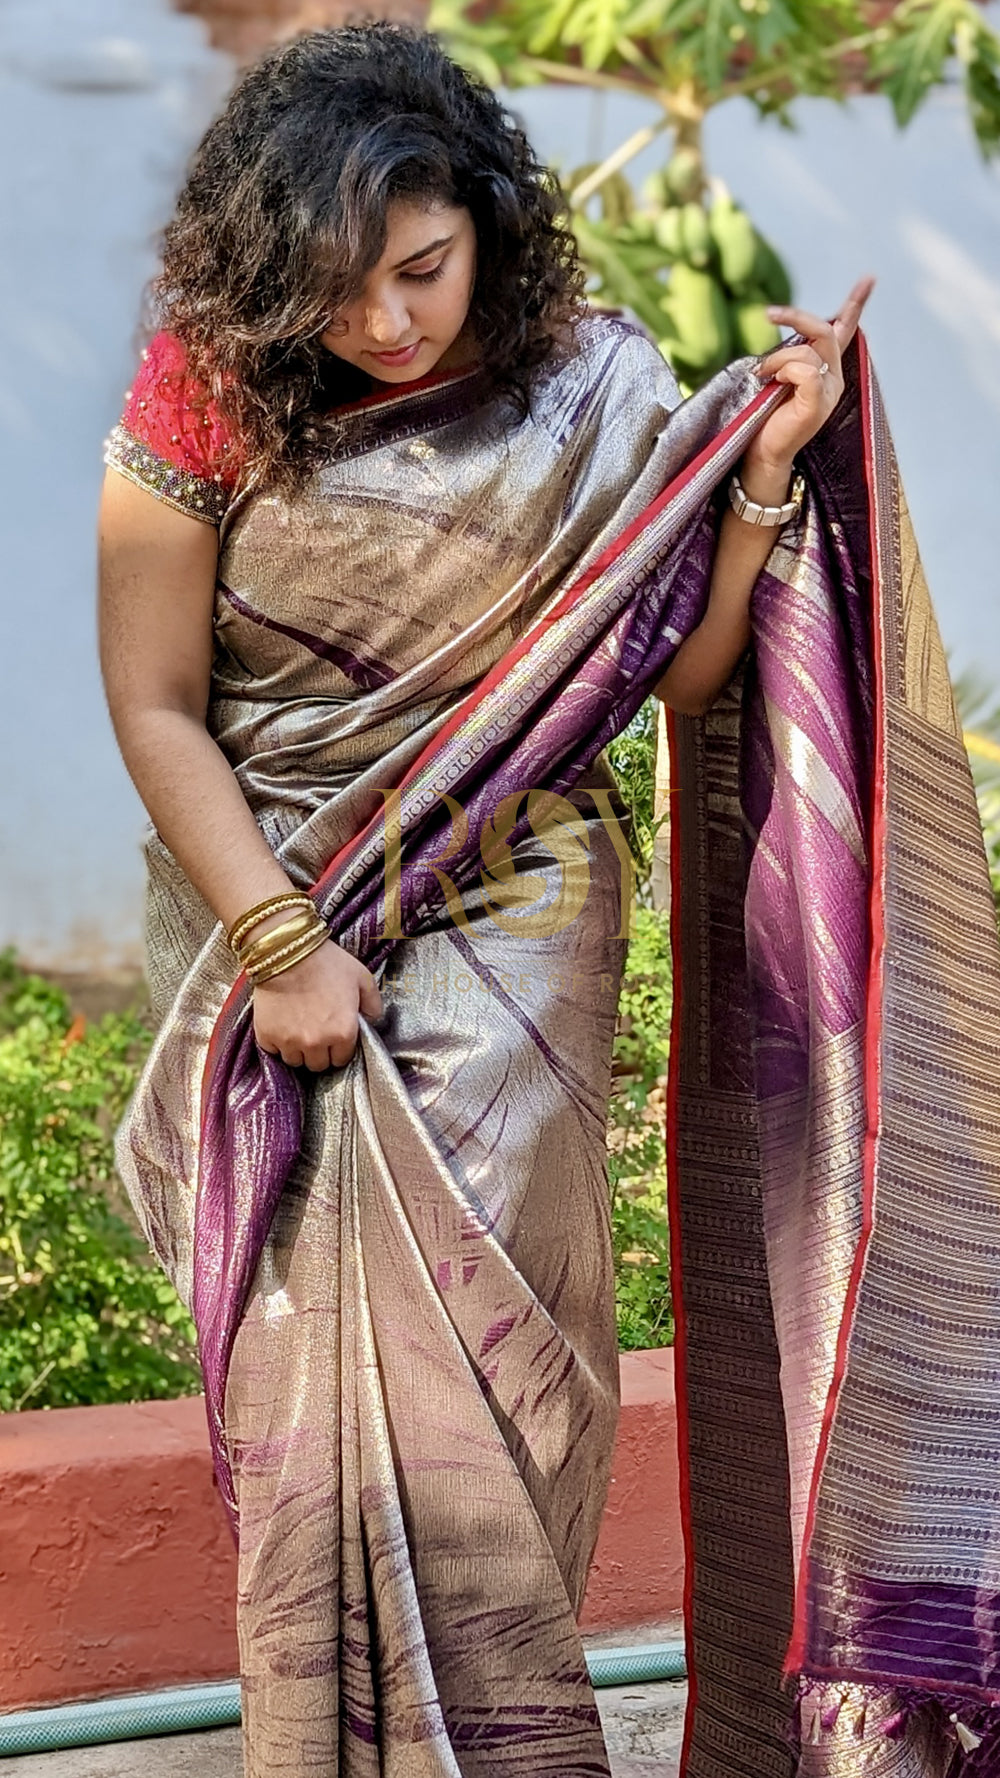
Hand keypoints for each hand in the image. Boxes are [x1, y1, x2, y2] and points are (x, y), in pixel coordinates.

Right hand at [253, 936, 382, 1070]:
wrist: (286, 950)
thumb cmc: (326, 962)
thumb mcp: (361, 977)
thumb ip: (373, 1002)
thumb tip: (373, 1018)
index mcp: (343, 1033)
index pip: (342, 1059)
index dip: (339, 1048)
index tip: (334, 1037)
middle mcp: (317, 1043)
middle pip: (318, 1065)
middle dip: (319, 1052)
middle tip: (316, 1032)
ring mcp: (290, 1042)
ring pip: (295, 1061)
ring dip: (297, 1050)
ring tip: (297, 1029)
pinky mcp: (266, 1036)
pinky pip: (273, 1051)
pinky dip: (276, 1042)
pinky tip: (280, 1025)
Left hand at [743, 275, 875, 476]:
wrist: (762, 452)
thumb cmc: (766, 415)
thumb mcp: (779, 374)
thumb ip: (789, 353)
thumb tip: (784, 322)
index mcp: (827, 369)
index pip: (843, 331)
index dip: (856, 304)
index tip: (869, 278)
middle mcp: (833, 378)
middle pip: (823, 331)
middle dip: (795, 317)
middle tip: (769, 314)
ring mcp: (828, 392)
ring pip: (807, 352)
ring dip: (776, 359)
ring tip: (762, 376)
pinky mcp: (817, 406)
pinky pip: (804, 372)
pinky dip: (783, 372)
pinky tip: (773, 385)